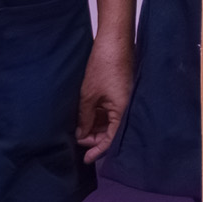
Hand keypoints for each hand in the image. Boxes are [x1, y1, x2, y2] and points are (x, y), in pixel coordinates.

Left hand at [75, 29, 135, 162]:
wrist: (114, 42)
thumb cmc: (103, 67)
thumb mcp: (89, 95)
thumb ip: (85, 118)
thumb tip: (81, 135)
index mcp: (123, 111)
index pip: (110, 139)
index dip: (97, 150)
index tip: (85, 159)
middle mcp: (125, 108)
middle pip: (110, 132)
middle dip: (94, 138)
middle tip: (76, 139)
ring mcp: (123, 100)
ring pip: (108, 121)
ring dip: (94, 126)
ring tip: (78, 128)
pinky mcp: (119, 93)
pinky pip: (109, 111)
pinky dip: (97, 115)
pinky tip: (85, 116)